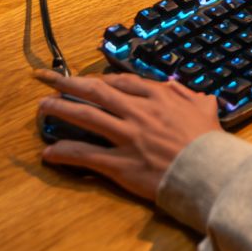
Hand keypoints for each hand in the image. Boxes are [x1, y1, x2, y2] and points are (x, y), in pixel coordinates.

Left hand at [37, 69, 220, 200]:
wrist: (207, 170)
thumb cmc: (208, 142)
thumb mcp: (206, 110)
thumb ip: (191, 97)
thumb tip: (182, 89)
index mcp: (158, 97)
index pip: (123, 83)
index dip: (101, 81)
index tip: (89, 80)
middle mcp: (138, 112)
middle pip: (96, 92)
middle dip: (70, 84)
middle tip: (50, 80)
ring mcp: (127, 136)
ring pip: (86, 117)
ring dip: (61, 109)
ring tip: (42, 107)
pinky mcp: (119, 163)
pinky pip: (86, 155)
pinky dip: (65, 153)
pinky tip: (50, 152)